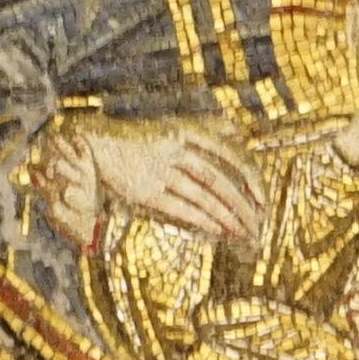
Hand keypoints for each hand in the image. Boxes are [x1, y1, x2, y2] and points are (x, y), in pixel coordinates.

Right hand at [80, 120, 272, 254]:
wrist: (96, 147)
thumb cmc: (141, 139)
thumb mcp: (174, 125)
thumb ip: (206, 126)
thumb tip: (238, 130)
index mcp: (187, 131)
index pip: (230, 155)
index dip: (250, 179)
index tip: (263, 199)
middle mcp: (176, 150)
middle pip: (219, 181)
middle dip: (242, 207)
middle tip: (257, 226)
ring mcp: (160, 171)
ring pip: (204, 198)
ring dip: (227, 218)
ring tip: (242, 233)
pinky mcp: (146, 192)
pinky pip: (182, 209)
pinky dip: (204, 221)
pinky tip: (219, 231)